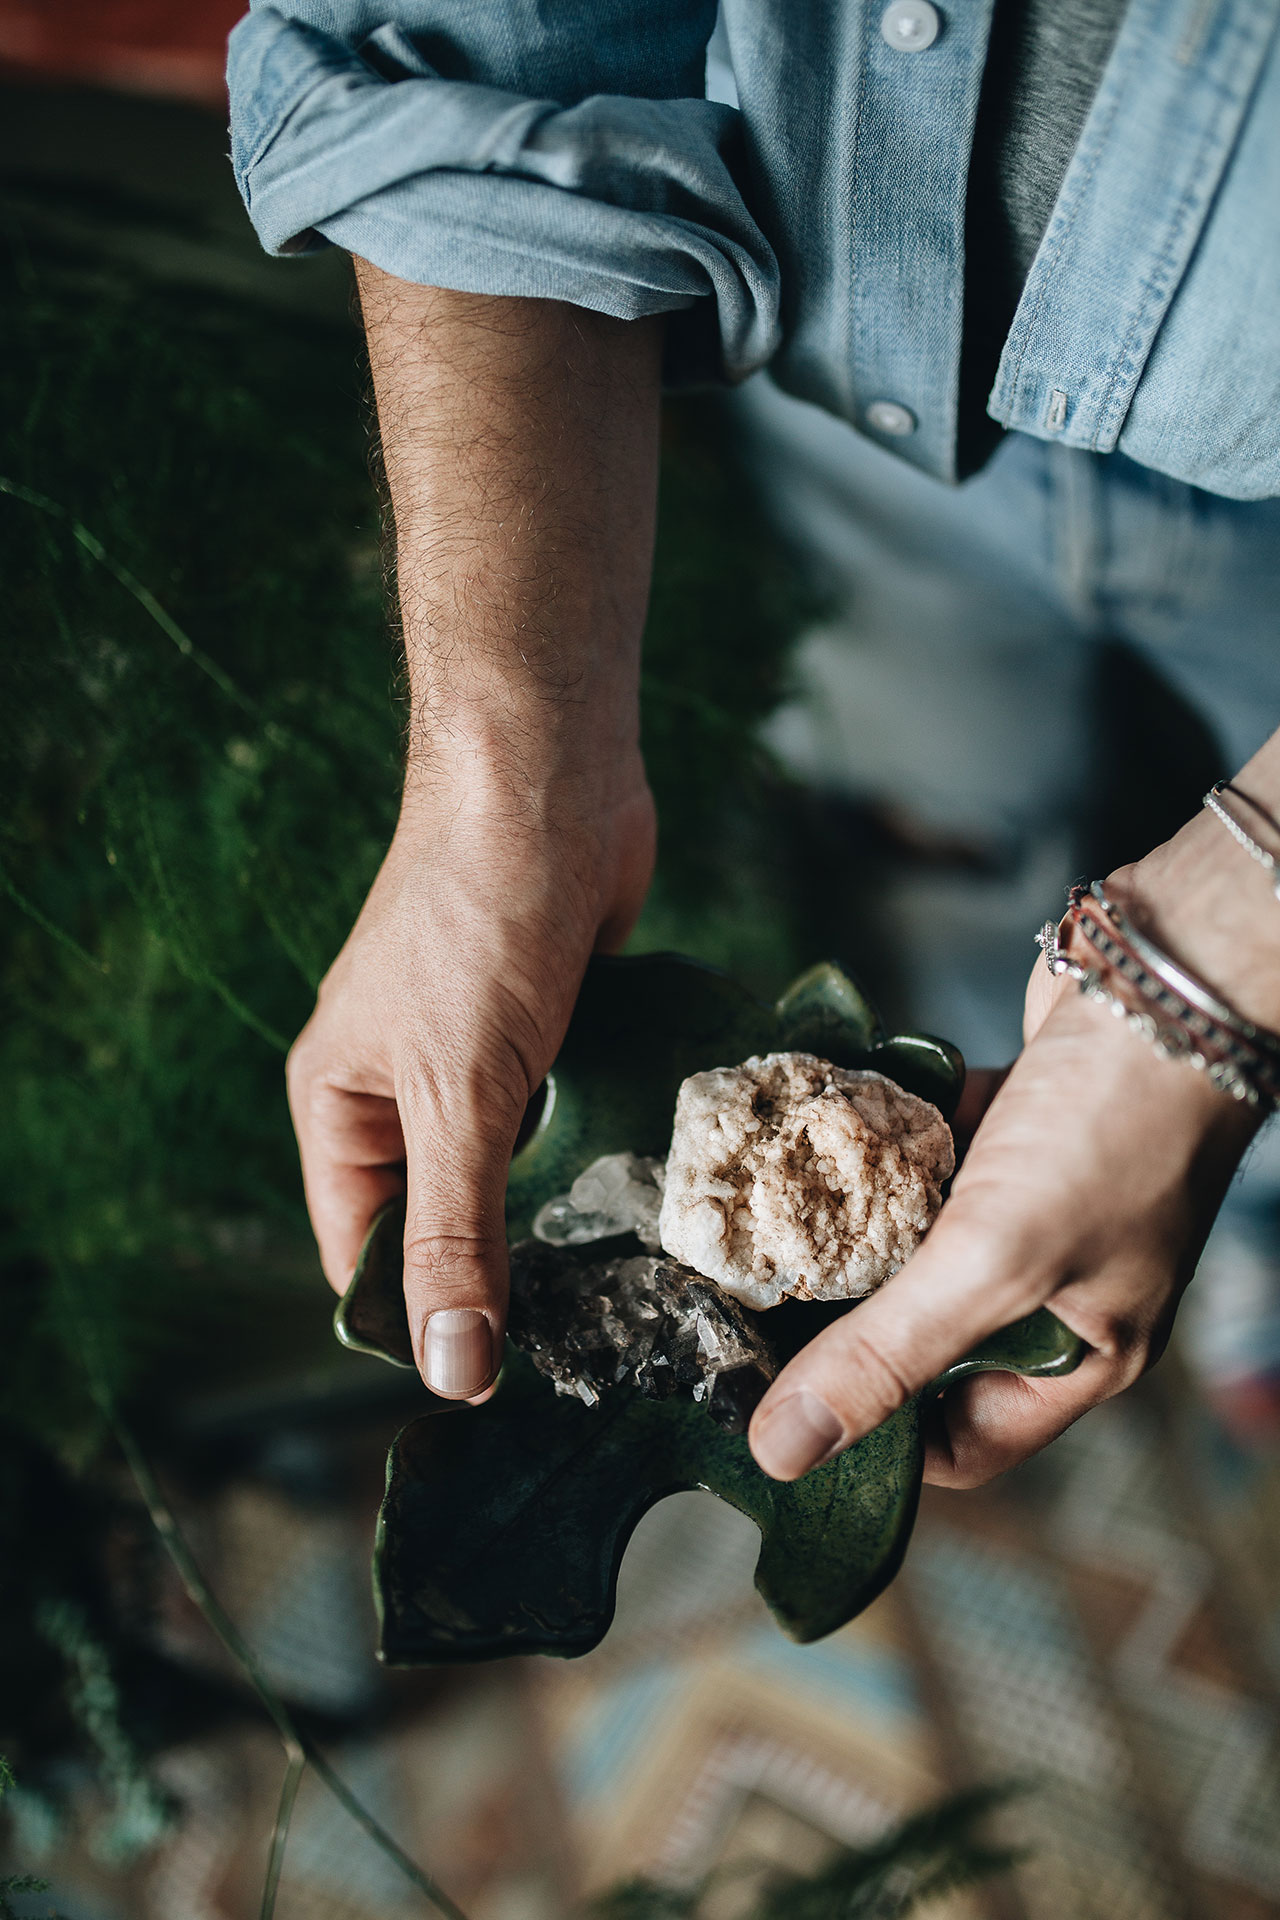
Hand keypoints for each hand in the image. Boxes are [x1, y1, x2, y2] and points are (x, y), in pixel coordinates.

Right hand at [287, 764, 653, 1397]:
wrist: (547, 773)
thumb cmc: (477, 919)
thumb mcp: (457, 1092)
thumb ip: (456, 1231)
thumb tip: (450, 1370)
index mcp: (340, 1108)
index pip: (363, 1257)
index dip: (422, 1326)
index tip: (507, 1393)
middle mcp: (401, 1091)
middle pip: (445, 1222)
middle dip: (505, 1281)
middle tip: (594, 1354)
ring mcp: (481, 1057)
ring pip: (516, 1173)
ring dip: (562, 1220)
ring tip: (637, 1295)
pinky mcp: (554, 1028)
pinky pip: (571, 1118)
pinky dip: (602, 1155)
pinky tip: (659, 1204)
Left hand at [747, 818, 1272, 1484]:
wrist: (1170, 976)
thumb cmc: (1115, 1127)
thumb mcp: (995, 1260)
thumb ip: (889, 1353)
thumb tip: (782, 1452)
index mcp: (1080, 1353)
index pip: (960, 1439)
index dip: (874, 1437)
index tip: (774, 1405)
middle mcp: (1056, 1288)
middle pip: (922, 1338)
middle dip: (843, 1321)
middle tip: (745, 1307)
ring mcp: (1031, 1206)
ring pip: (914, 1244)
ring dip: (851, 1227)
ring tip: (762, 1223)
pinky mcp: (1007, 1132)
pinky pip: (924, 1161)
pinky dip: (881, 1147)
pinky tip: (819, 1132)